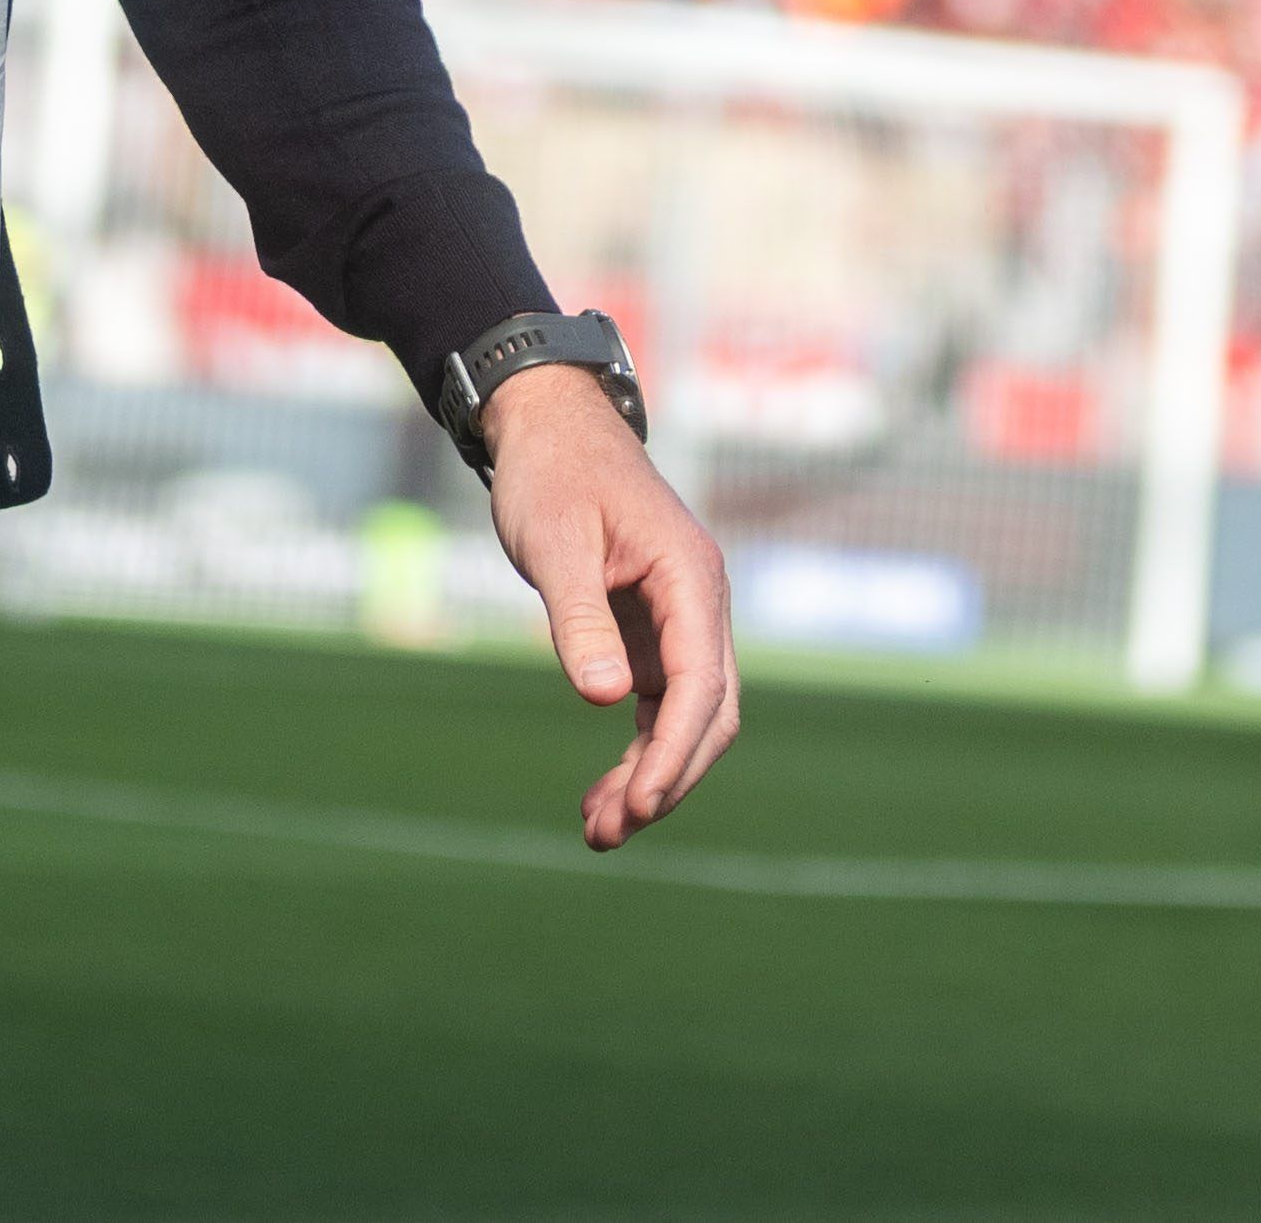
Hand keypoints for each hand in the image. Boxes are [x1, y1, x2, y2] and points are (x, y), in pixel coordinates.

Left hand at [478, 364, 735, 849]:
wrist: (551, 427)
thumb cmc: (553, 475)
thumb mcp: (556, 543)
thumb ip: (580, 620)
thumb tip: (606, 700)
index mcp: (690, 577)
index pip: (701, 684)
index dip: (673, 752)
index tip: (640, 806)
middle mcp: (700, 603)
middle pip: (708, 714)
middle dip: (666, 779)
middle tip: (607, 833)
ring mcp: (680, 620)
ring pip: (687, 718)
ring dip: (651, 776)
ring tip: (597, 832)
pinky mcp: (654, 633)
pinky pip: (661, 706)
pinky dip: (637, 752)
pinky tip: (602, 794)